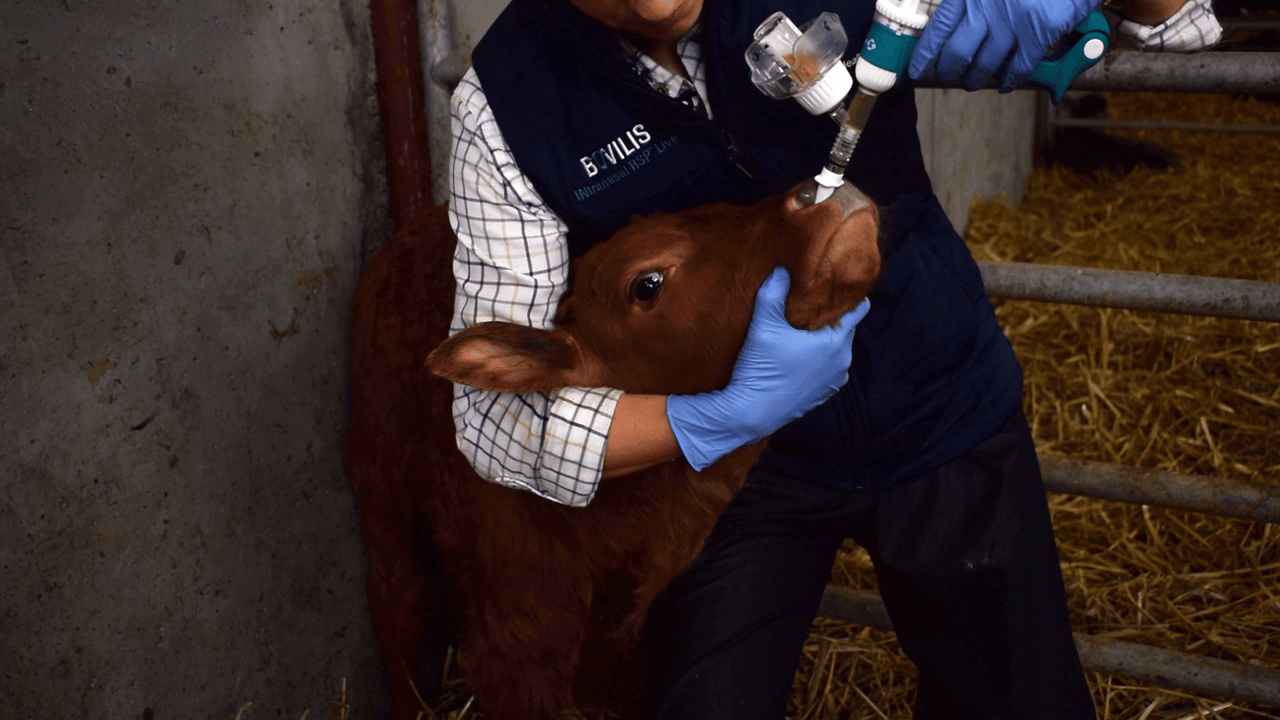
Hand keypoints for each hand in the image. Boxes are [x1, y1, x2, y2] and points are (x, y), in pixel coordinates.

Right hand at [666, 267, 870, 470]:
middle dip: (829, 318)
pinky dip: (817, 361)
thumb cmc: (761, 369)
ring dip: (822, 341)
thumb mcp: (764, 327)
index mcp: (836, 343)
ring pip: (835, 350)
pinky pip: (826, 369)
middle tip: (809, 306)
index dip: (848, 296)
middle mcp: (843, 363)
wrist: (751, 413)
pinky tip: (796, 357)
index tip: (836, 286)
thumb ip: (772, 294)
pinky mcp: (823, 395)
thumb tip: (781, 270)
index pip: (858, 311)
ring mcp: (834, 381)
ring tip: (800, 333)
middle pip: (844, 330)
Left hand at [908, 0, 1096, 91]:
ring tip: (972, 82)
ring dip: (976, 78)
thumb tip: (955, 24)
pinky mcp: (1038, 31)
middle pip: (958, 53)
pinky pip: (1019, 67)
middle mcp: (986, 6)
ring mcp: (1012, 21)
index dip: (926, 55)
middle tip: (948, 77)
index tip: (917, 70)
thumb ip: (973, 0)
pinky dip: (1011, 80)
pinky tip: (1006, 84)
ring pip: (986, 64)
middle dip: (950, 72)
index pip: (938, 30)